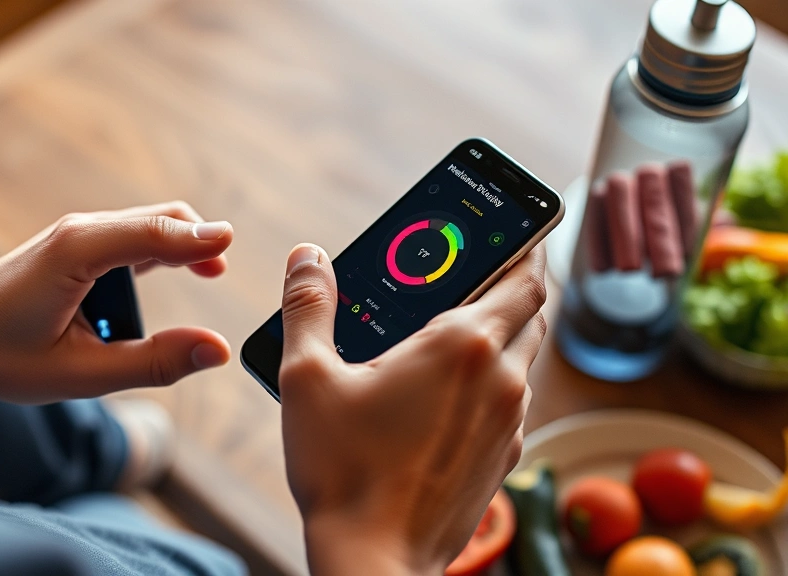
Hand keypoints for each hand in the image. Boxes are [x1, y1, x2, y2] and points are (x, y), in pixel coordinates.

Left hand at [0, 202, 232, 403]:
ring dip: (180, 245)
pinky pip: (129, 238)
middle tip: (225, 271)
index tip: (232, 244)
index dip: (197, 238)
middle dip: (197, 238)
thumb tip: (217, 349)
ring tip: (209, 274)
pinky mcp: (74, 249)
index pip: (153, 233)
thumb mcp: (82, 374)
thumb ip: (154, 362)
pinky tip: (171, 275)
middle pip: (158, 218)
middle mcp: (79, 233)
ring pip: (147, 225)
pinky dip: (159, 251)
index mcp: (76, 254)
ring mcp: (76, 237)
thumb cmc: (2, 357)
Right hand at [279, 244, 547, 575]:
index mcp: (460, 345)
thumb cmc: (343, 471)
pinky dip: (495, 382)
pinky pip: (513, 401)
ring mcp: (510, 423)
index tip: (520, 229)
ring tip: (455, 334)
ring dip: (504, 335)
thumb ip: (309, 307)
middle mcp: (500, 379)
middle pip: (532, 312)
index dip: (528, 246)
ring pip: (525, 358)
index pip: (525, 276)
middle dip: (513, 286)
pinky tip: (450, 395)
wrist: (375, 561)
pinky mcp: (505, 459)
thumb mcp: (308, 378)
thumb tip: (308, 257)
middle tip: (479, 274)